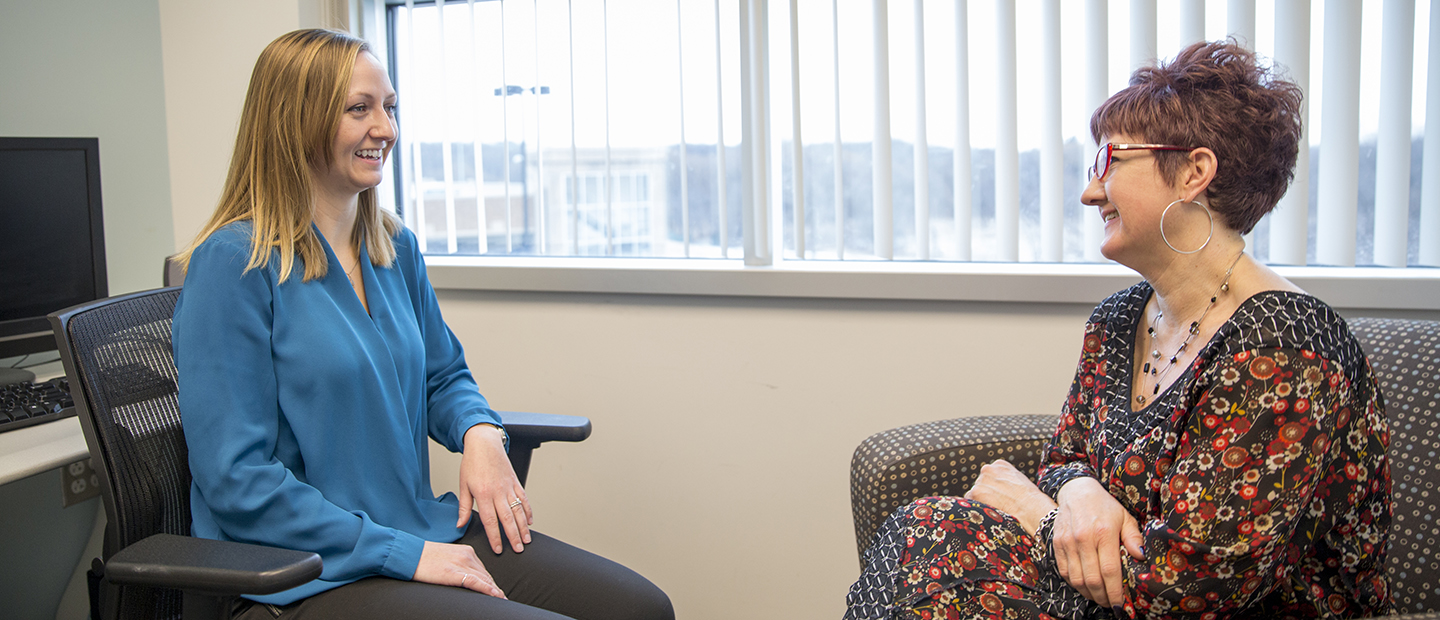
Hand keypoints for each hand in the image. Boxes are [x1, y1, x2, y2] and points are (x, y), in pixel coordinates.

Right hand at [414, 540, 505, 597]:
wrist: (409, 555)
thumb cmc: (424, 558)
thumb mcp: (447, 558)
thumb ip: (458, 565)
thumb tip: (464, 577)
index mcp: (467, 551)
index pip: (483, 570)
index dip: (491, 582)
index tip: (497, 591)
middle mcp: (467, 555)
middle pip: (486, 575)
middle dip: (494, 588)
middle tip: (503, 598)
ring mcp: (461, 563)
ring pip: (484, 579)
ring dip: (495, 591)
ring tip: (502, 601)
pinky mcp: (454, 572)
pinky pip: (476, 582)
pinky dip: (488, 589)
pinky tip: (496, 596)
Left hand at [457, 424, 532, 553]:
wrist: (485, 443)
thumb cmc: (472, 463)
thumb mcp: (463, 485)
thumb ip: (463, 507)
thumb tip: (460, 524)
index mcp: (483, 494)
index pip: (491, 521)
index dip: (495, 537)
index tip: (499, 549)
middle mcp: (498, 492)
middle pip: (508, 519)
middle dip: (514, 536)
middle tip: (519, 549)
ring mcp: (509, 487)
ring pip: (519, 511)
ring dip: (523, 527)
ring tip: (527, 540)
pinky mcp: (515, 482)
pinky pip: (524, 499)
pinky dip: (528, 511)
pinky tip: (529, 521)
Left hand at [963, 459, 1056, 535]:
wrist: (1032, 508)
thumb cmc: (1032, 500)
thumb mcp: (1020, 482)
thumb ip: (1006, 481)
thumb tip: (1000, 490)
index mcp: (1000, 465)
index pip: (990, 477)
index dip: (995, 490)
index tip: (1002, 497)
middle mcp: (988, 469)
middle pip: (981, 485)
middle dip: (987, 495)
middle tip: (999, 506)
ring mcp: (980, 481)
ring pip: (975, 494)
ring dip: (982, 503)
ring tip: (997, 511)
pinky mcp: (975, 493)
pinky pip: (970, 503)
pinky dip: (977, 510)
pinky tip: (989, 514)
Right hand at [1052, 477, 1144, 608]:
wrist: (1076, 491)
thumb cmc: (1104, 507)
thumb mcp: (1125, 518)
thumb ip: (1133, 538)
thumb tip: (1141, 557)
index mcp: (1104, 532)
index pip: (1109, 570)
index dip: (1115, 592)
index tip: (1121, 604)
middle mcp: (1083, 538)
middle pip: (1092, 579)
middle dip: (1103, 597)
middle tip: (1111, 604)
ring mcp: (1068, 542)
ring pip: (1077, 579)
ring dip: (1089, 594)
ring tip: (1099, 597)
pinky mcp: (1057, 544)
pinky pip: (1065, 572)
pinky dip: (1075, 584)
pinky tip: (1085, 586)